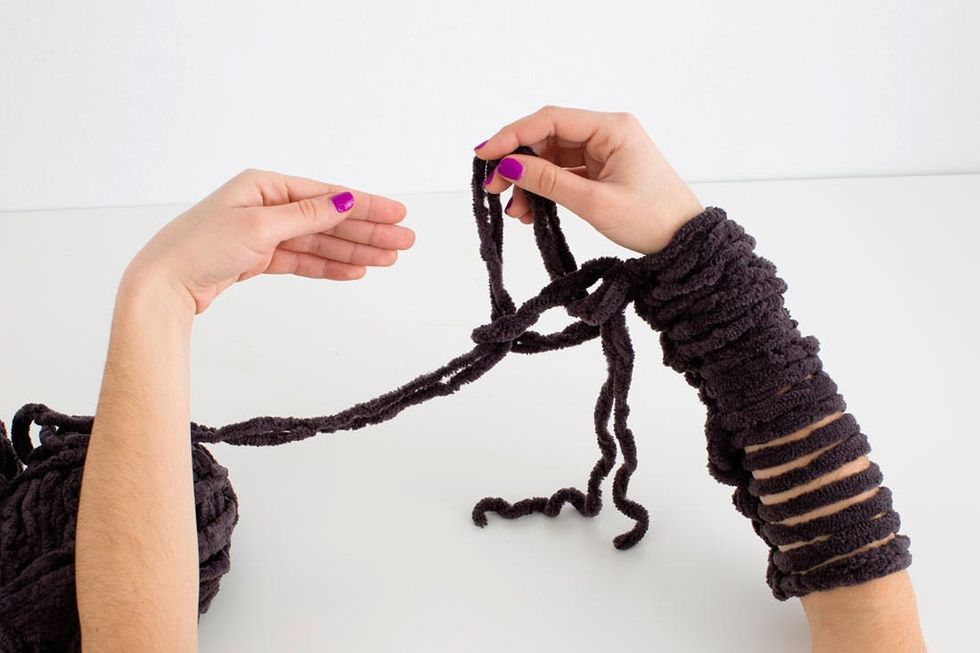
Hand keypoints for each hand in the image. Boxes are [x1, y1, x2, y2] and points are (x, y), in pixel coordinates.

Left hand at [124, 169, 415, 312]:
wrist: (163, 285)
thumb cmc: (201, 247)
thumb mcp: (260, 225)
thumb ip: (308, 215)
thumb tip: (344, 200)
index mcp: (264, 186)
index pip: (327, 195)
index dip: (366, 205)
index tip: (397, 214)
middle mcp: (266, 206)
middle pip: (328, 219)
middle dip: (368, 231)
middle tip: (404, 242)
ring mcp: (262, 233)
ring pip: (319, 242)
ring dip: (354, 250)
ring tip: (388, 259)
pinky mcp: (257, 259)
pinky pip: (303, 260)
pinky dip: (329, 266)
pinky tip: (355, 269)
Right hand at [474, 105, 703, 254]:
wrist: (685, 243)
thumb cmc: (653, 220)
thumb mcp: (595, 203)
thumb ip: (549, 182)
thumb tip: (508, 166)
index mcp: (612, 128)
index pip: (550, 120)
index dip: (512, 135)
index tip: (483, 154)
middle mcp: (606, 132)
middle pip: (547, 137)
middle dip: (517, 163)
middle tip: (493, 189)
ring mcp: (603, 152)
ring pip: (551, 158)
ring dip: (528, 181)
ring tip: (515, 211)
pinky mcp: (601, 171)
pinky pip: (562, 174)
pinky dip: (543, 190)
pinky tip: (530, 210)